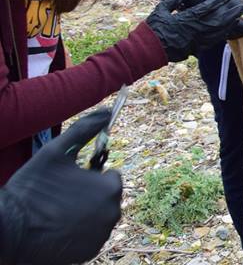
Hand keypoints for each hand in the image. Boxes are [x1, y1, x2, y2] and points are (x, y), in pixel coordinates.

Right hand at [0, 110, 121, 263]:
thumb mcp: (57, 151)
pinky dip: (79, 231)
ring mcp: (102, 236)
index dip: (92, 176)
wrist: (9, 230)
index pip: (112, 176)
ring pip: (99, 217)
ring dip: (85, 213)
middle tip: (62, 196)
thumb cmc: (33, 187)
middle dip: (90, 194)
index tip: (72, 179)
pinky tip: (57, 227)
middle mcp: (113, 213)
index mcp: (110, 188)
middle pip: (107, 197)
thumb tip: (105, 111)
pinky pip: (91, 236)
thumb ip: (85, 129)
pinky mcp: (90, 252)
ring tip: (57, 211)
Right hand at [147, 0, 242, 61]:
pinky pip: (213, 41)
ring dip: (230, 25)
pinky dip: (223, 35)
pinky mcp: (196, 49)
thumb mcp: (162, 9)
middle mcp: (194, 31)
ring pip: (218, 33)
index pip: (207, 9)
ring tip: (239, 19)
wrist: (146, 51)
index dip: (219, 1)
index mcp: (186, 20)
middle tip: (240, 7)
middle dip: (230, 14)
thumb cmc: (153, 29)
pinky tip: (228, 31)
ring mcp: (196, 42)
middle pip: (218, 22)